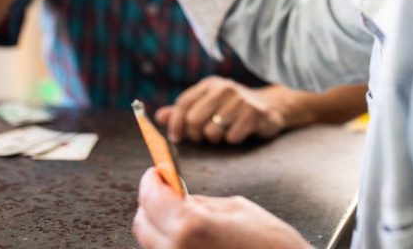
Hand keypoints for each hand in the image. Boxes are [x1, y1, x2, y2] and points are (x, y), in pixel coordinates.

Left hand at [133, 168, 307, 248]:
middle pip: (142, 223)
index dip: (152, 180)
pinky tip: (190, 235)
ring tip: (181, 214)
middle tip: (167, 189)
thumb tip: (180, 197)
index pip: (151, 197)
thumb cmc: (270, 243)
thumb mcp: (236, 208)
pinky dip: (170, 243)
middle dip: (151, 202)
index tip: (157, 171)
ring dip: (158, 224)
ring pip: (151, 243)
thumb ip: (202, 203)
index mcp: (190, 225)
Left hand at [155, 76, 288, 144]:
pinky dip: (233, 140)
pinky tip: (240, 132)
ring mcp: (240, 99)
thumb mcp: (208, 103)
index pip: (184, 103)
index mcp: (210, 84)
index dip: (175, 124)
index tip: (176, 139)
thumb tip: (159, 117)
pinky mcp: (254, 113)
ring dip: (216, 139)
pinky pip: (231, 138)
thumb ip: (184, 111)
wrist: (270, 106)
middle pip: (193, 120)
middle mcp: (224, 88)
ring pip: (212, 132)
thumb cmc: (232, 108)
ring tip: (225, 132)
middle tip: (205, 136)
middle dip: (196, 134)